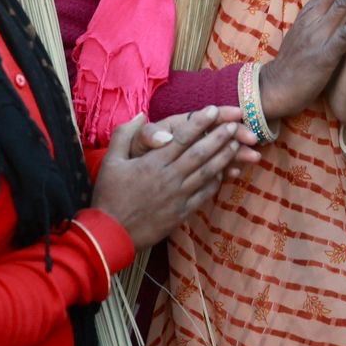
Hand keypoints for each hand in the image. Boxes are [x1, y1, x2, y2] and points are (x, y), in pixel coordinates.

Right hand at [93, 109, 243, 248]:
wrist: (110, 235)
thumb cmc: (108, 196)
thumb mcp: (110, 161)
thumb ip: (124, 135)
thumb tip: (140, 115)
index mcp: (152, 163)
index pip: (182, 137)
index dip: (200, 122)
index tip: (214, 110)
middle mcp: (169, 177)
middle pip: (200, 153)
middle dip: (219, 137)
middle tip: (234, 124)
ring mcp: (178, 196)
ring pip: (207, 172)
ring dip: (224, 157)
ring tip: (237, 144)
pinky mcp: (182, 213)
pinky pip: (204, 194)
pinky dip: (216, 181)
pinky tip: (224, 172)